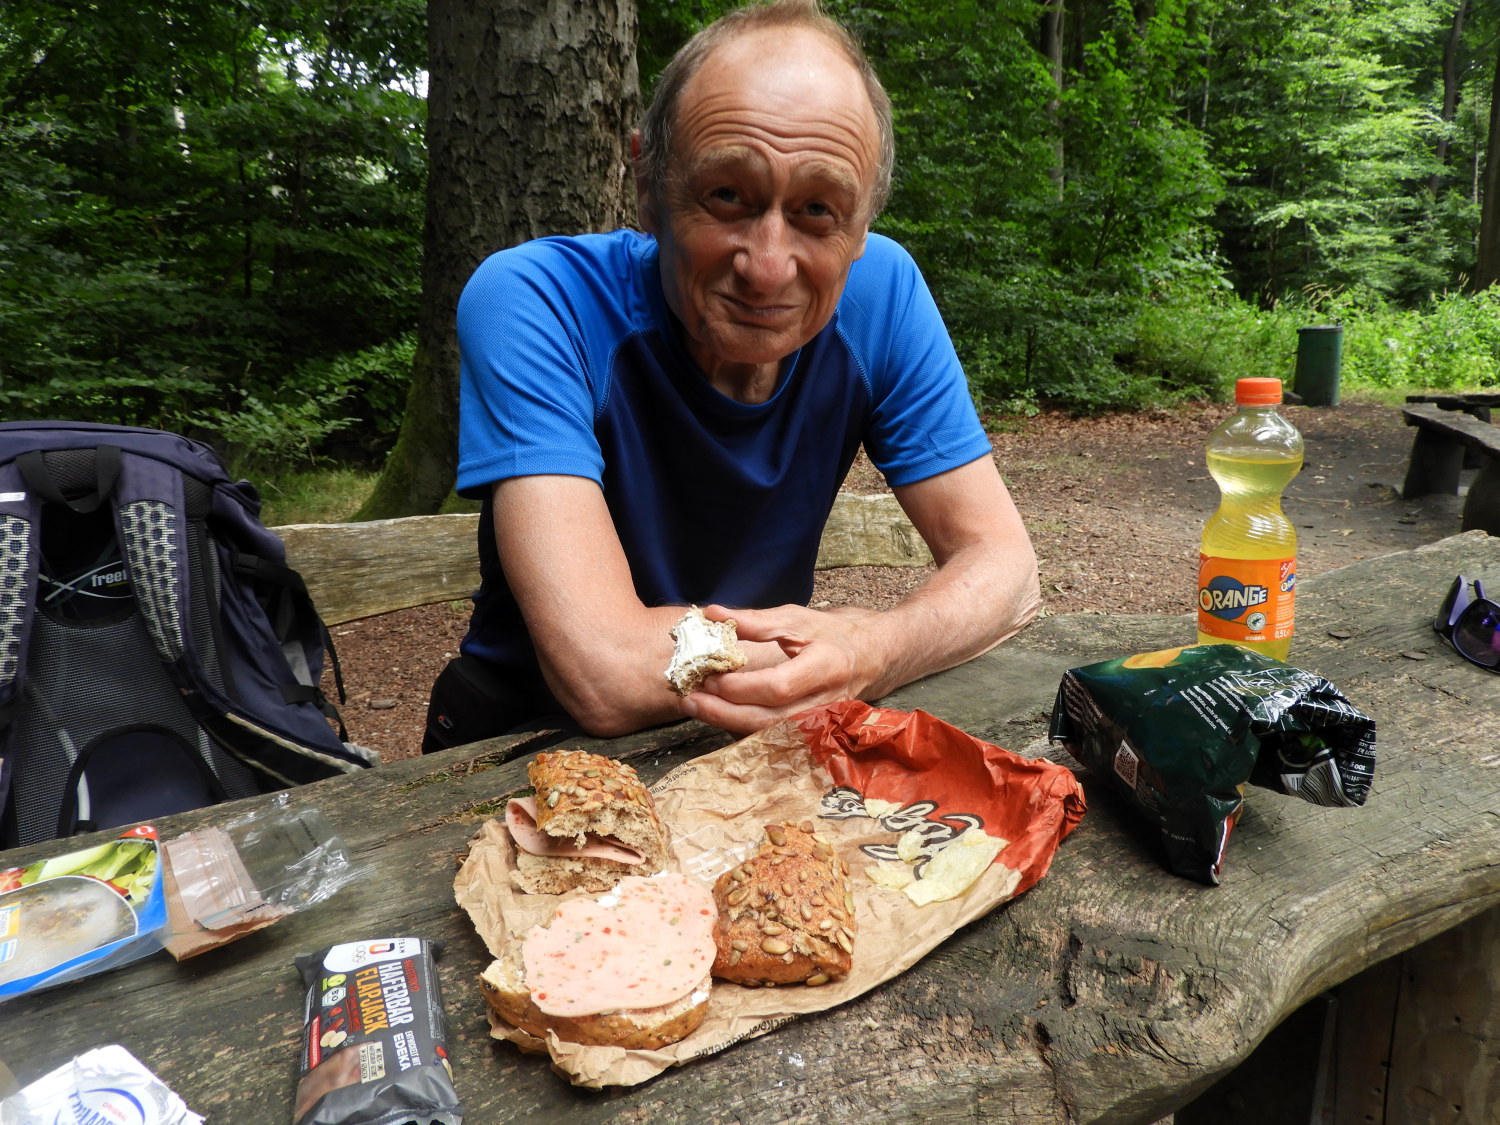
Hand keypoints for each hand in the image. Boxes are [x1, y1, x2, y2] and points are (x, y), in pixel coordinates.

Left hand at [679, 603, 876, 733]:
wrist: (874, 657)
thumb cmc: (834, 634)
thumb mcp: (798, 618)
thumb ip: (755, 621)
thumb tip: (712, 615)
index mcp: (824, 668)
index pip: (777, 687)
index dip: (740, 686)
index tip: (710, 674)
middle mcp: (823, 702)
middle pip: (767, 719)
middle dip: (724, 712)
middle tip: (690, 699)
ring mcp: (817, 722)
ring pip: (767, 733)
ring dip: (727, 722)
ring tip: (695, 705)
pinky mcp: (808, 731)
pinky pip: (770, 734)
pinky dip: (740, 725)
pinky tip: (718, 713)